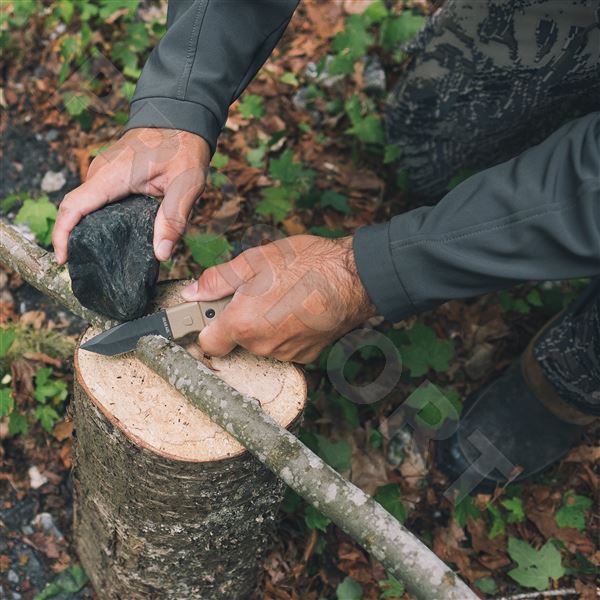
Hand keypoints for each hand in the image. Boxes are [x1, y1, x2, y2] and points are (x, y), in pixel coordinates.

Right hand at [52, 128, 209, 263]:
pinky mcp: (110, 175)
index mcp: (112, 175)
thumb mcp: (186, 185)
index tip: (64, 259)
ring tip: (100, 258)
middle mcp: (101, 173)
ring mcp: (103, 172)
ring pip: (86, 205)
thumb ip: (173, 219)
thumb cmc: (184, 147)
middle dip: (75, 239)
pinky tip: (113, 237)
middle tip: (90, 268)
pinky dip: (98, 219)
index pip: (74, 207)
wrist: (183, 119)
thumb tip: (160, 253)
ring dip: (87, 229)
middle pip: (76, 210)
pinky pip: (96, 200)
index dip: (63, 235)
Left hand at [181, 235, 376, 362]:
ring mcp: (286, 353)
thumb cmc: (305, 265)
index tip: (213, 312)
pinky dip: (286, 332)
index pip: (208, 343)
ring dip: (265, 325)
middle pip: (237, 340)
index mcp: (242, 323)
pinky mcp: (307, 355)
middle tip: (256, 292)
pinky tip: (298, 309)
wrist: (352, 278)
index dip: (207, 326)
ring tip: (282, 297)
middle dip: (240, 319)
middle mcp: (262, 345)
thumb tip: (194, 292)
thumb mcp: (254, 261)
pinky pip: (285, 346)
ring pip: (262, 343)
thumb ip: (217, 280)